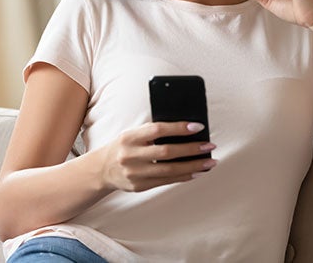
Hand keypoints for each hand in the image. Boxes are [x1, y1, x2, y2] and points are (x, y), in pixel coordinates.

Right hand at [100, 122, 216, 191]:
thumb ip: (152, 132)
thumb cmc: (124, 146)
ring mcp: (135, 173)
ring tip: (209, 162)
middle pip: (167, 152)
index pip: (157, 130)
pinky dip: (184, 176)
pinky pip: (166, 181)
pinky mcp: (139, 186)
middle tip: (210, 146)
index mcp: (129, 137)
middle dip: (192, 149)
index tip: (198, 127)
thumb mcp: (132, 134)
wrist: (102, 169)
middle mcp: (131, 155)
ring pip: (170, 170)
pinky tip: (196, 172)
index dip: (179, 128)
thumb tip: (185, 131)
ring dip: (193, 166)